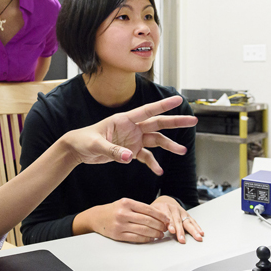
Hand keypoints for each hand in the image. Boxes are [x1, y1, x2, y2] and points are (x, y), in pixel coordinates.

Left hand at [63, 96, 197, 174]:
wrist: (77, 149)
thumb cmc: (84, 140)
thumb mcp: (97, 145)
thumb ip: (113, 151)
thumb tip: (129, 156)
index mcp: (124, 119)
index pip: (147, 110)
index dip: (163, 105)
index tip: (178, 99)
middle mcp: (132, 128)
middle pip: (158, 123)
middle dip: (175, 122)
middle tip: (193, 120)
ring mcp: (133, 139)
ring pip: (156, 140)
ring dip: (169, 145)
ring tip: (182, 151)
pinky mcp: (130, 151)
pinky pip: (146, 156)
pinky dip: (153, 163)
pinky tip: (160, 171)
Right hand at [76, 198, 170, 242]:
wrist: (97, 217)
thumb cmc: (114, 210)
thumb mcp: (125, 204)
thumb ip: (139, 208)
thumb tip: (159, 216)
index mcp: (126, 203)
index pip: (148, 209)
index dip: (160, 215)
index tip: (167, 219)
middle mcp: (123, 213)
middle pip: (147, 220)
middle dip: (159, 225)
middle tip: (166, 228)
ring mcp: (120, 224)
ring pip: (143, 230)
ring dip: (155, 233)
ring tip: (160, 234)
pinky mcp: (118, 235)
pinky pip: (136, 238)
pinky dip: (146, 239)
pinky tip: (151, 238)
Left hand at [152, 195, 203, 243]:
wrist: (165, 201)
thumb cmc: (157, 209)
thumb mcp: (152, 212)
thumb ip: (154, 220)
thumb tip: (154, 231)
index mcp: (164, 207)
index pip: (168, 217)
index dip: (170, 224)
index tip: (172, 231)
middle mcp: (174, 209)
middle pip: (179, 220)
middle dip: (181, 231)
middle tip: (182, 239)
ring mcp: (182, 212)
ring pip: (188, 221)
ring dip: (193, 230)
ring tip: (198, 237)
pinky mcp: (187, 215)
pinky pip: (193, 221)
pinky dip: (197, 227)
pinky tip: (201, 232)